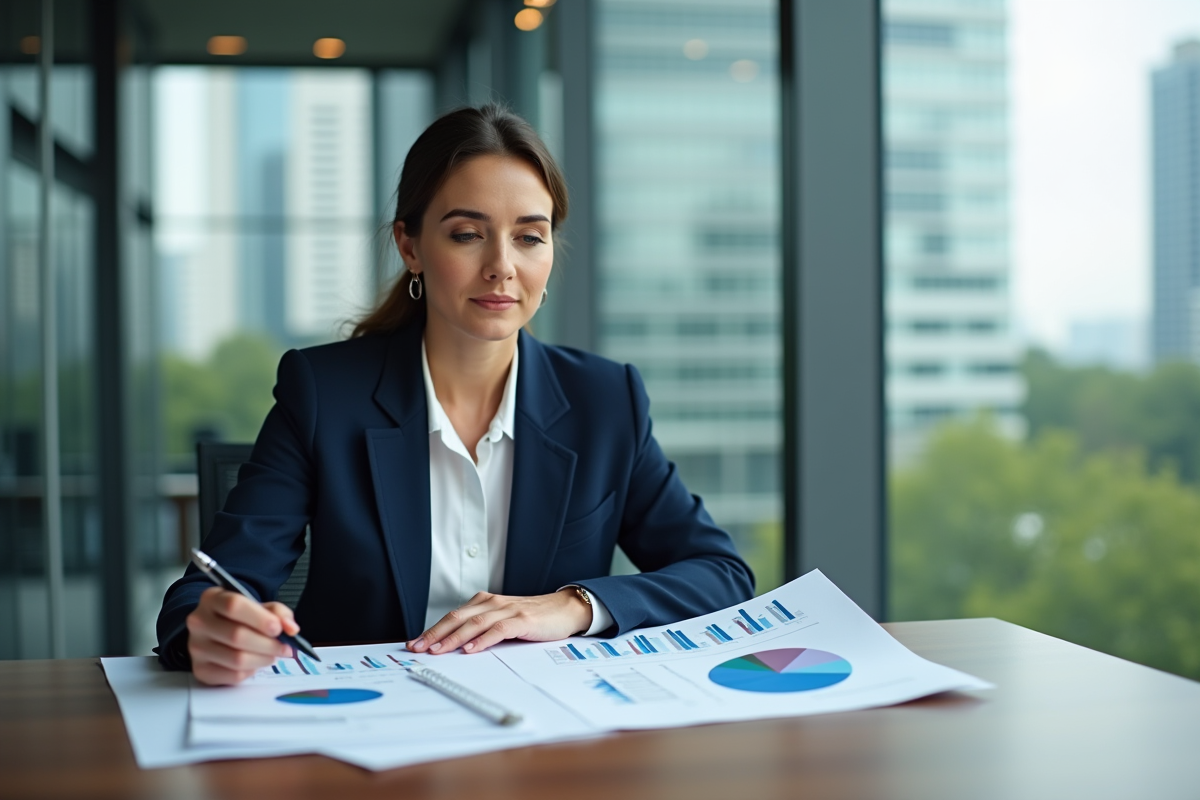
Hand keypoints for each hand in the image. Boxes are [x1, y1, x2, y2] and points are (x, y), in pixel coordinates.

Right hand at [186, 587, 299, 685]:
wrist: (217, 631)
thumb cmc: (241, 617)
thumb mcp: (260, 607)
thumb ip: (279, 613)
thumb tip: (291, 629)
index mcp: (212, 599)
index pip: (233, 605)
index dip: (259, 619)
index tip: (277, 628)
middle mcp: (199, 622)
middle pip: (237, 636)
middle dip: (268, 644)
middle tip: (285, 648)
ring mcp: (196, 647)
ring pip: (237, 659)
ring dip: (263, 659)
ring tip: (273, 655)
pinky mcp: (200, 670)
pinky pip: (233, 675)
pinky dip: (251, 671)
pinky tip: (255, 663)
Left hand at [407, 589, 591, 654]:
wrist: (564, 609)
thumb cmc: (533, 617)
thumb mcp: (503, 621)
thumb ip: (482, 629)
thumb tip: (455, 647)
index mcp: (485, 602)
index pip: (453, 616)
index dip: (432, 629)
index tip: (415, 643)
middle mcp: (493, 603)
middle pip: (458, 617)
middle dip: (435, 633)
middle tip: (418, 647)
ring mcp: (507, 611)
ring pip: (474, 623)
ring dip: (454, 638)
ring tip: (438, 651)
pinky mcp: (522, 620)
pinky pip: (498, 630)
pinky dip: (482, 640)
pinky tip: (471, 650)